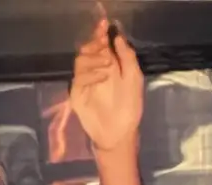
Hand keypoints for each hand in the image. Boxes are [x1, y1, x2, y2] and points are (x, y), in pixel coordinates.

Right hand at [70, 16, 143, 152]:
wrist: (119, 133)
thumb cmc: (129, 108)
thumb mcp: (134, 79)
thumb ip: (127, 57)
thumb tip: (117, 37)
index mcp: (109, 66)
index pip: (101, 45)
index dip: (101, 33)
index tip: (104, 24)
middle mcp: (95, 71)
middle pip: (88, 49)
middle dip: (95, 43)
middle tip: (103, 44)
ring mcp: (85, 82)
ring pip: (80, 60)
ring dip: (94, 58)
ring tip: (107, 65)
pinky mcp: (78, 94)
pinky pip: (79, 78)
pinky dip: (91, 73)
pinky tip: (103, 77)